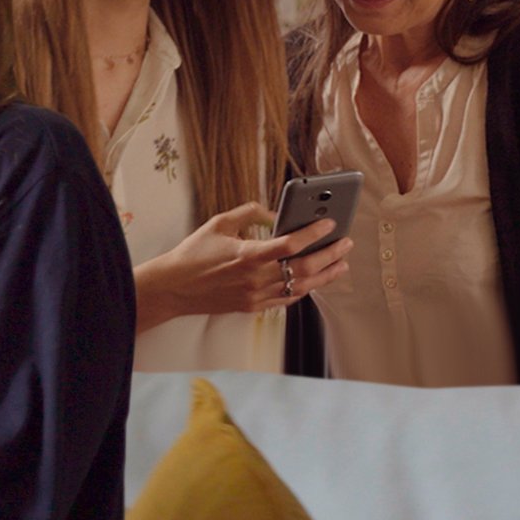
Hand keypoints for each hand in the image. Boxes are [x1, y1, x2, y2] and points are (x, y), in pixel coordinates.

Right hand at [137, 201, 353, 325]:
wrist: (173, 288)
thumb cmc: (193, 254)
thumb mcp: (218, 224)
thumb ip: (249, 213)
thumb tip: (275, 212)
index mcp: (247, 255)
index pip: (290, 244)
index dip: (313, 233)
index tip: (329, 223)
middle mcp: (255, 278)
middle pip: (304, 267)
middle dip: (330, 254)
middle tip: (345, 243)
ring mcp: (255, 295)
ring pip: (302, 286)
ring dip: (326, 275)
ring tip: (341, 264)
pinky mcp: (253, 306)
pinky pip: (287, 300)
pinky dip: (305, 289)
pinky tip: (315, 280)